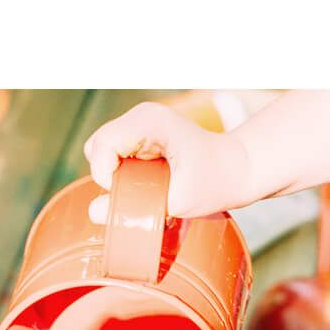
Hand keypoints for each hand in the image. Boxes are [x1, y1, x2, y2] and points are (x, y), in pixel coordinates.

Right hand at [82, 100, 253, 218]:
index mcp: (150, 122)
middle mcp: (141, 117)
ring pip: (102, 151)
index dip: (106, 176)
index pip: (103, 145)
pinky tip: (144, 183)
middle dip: (108, 176)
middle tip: (134, 194)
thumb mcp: (179, 202)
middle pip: (98, 146)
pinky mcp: (140, 136)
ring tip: (141, 189)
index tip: (127, 195)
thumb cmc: (214, 182)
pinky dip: (122, 174)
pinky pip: (114, 155)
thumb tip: (94, 212)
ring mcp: (139, 125)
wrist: (236, 169)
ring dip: (115, 176)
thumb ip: (136, 209)